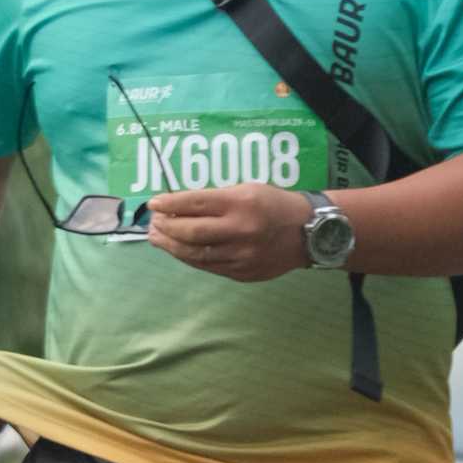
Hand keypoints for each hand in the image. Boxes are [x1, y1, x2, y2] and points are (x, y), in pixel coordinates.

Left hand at [147, 183, 310, 281]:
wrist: (309, 233)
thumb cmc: (274, 204)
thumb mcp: (248, 189)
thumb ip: (216, 199)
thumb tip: (179, 207)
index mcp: (241, 203)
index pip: (195, 203)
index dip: (169, 204)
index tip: (153, 204)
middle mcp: (240, 230)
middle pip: (190, 232)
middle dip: (166, 228)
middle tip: (153, 223)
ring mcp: (241, 255)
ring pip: (195, 254)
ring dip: (171, 246)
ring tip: (158, 238)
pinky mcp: (242, 273)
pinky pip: (208, 266)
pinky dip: (189, 258)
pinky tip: (180, 250)